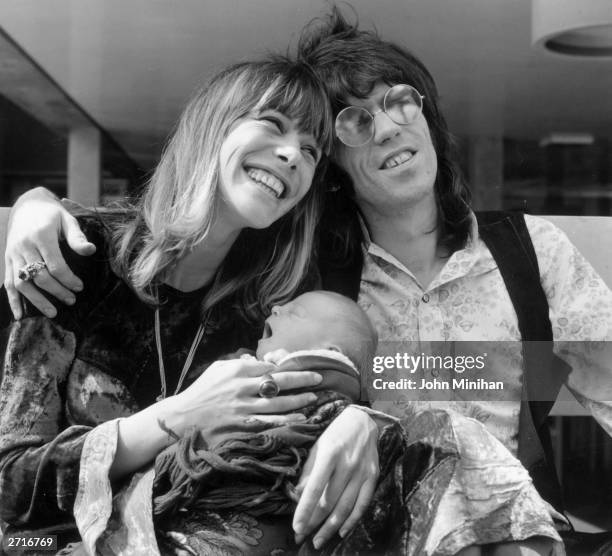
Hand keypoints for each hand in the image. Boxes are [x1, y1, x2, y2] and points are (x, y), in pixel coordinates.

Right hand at [4, 189, 95, 318]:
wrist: (27, 206)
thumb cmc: (52, 215)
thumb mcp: (67, 220)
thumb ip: (77, 237)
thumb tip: (91, 250)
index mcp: (41, 236)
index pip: (54, 265)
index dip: (68, 279)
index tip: (80, 287)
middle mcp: (24, 246)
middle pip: (39, 276)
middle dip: (57, 291)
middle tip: (72, 300)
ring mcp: (13, 254)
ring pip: (22, 283)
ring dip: (37, 300)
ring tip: (53, 313)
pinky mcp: (8, 260)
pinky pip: (8, 283)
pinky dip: (13, 300)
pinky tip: (19, 315)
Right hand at [167, 357, 323, 441]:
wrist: (182, 418)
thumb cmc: (202, 392)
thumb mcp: (218, 369)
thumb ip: (240, 363)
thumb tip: (260, 361)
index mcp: (237, 370)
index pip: (269, 365)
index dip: (288, 366)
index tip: (301, 366)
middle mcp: (243, 387)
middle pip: (279, 381)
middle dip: (302, 378)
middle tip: (319, 376)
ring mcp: (243, 407)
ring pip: (278, 402)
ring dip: (299, 399)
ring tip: (313, 396)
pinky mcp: (242, 425)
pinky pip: (269, 422)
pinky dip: (287, 420)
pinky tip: (301, 418)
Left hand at [292, 406, 378, 548]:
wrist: (364, 421)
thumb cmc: (336, 434)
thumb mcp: (318, 446)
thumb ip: (309, 471)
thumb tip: (297, 496)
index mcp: (330, 454)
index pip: (315, 487)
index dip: (305, 509)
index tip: (296, 527)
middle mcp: (347, 464)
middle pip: (329, 501)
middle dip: (314, 522)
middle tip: (302, 537)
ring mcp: (362, 472)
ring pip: (345, 507)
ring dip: (330, 527)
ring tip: (318, 541)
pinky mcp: (373, 477)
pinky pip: (362, 504)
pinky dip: (352, 520)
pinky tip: (341, 531)